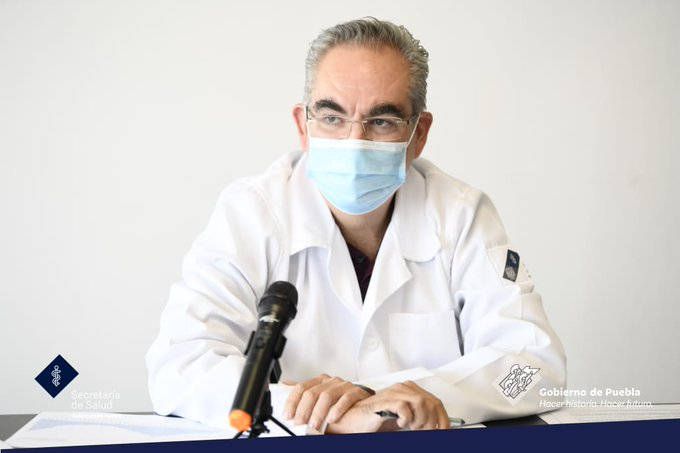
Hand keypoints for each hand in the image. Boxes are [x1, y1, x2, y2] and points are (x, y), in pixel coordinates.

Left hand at [282, 374, 372, 430]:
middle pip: (312, 392)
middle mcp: (331, 382)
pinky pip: (346, 398)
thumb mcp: (320, 399)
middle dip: (303, 410)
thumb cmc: (342, 405)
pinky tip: (332, 418)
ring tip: (314, 425)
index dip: (292, 402)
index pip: (301, 388)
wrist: (368, 407)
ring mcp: (344, 385)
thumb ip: (305, 394)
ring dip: (318, 413)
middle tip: (299, 422)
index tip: (288, 415)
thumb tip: (285, 385)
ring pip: (327, 395)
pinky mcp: (357, 391)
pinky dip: (338, 409)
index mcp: (320, 382)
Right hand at [327, 381, 449, 432]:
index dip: (443, 418)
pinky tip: (401, 423)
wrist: (353, 420)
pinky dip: (407, 419)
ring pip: (421, 402)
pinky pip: (405, 407)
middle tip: (424, 432)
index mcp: (408, 390)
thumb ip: (417, 419)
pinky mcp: (385, 401)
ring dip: (420, 420)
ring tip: (411, 427)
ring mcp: (394, 393)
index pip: (435, 401)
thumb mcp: (402, 419)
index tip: (444, 430)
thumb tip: (435, 428)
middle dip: (432, 421)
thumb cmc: (375, 420)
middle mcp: (402, 388)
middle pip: (431, 402)